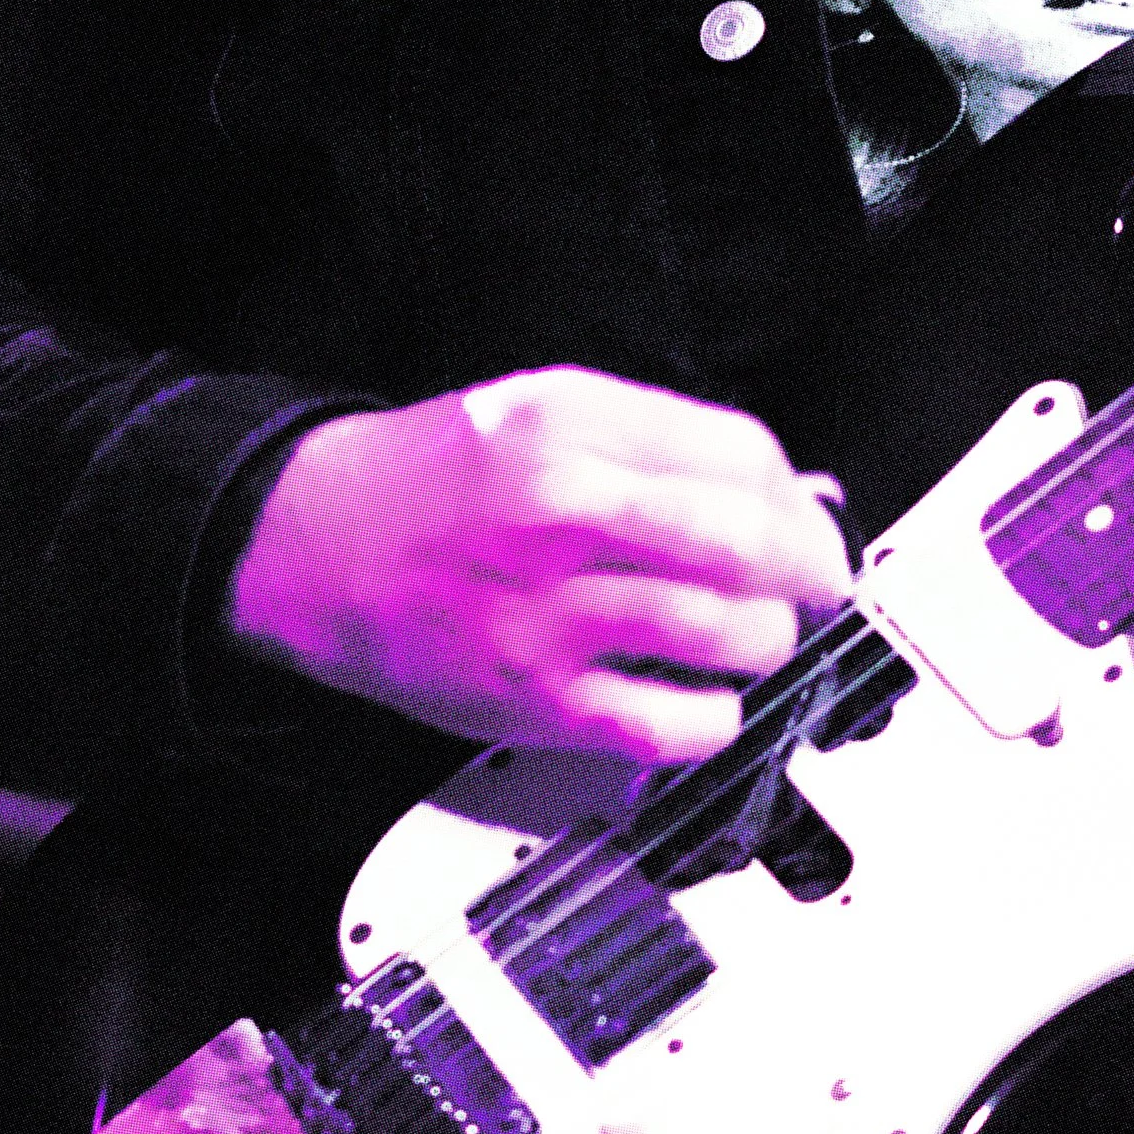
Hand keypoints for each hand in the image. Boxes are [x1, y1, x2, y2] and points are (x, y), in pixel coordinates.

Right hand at [224, 366, 849, 764]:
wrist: (318, 547)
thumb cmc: (431, 480)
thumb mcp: (541, 408)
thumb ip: (658, 439)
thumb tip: (781, 491)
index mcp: (567, 425)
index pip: (740, 455)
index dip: (794, 493)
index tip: (802, 515)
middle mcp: (559, 512)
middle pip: (748, 544)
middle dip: (810, 567)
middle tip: (815, 580)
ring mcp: (549, 613)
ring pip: (727, 634)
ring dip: (767, 638)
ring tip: (752, 632)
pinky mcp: (537, 700)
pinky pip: (673, 725)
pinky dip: (715, 716)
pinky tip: (703, 694)